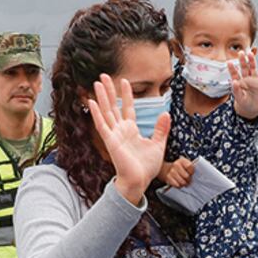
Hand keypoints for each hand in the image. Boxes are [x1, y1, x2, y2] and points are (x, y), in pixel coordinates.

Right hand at [87, 74, 169, 204]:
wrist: (139, 181)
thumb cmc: (146, 167)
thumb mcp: (158, 144)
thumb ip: (161, 129)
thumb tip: (166, 113)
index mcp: (131, 130)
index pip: (128, 108)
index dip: (126, 94)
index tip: (125, 81)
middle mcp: (121, 130)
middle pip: (113, 106)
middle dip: (109, 90)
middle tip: (104, 75)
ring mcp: (114, 134)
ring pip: (106, 111)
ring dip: (101, 96)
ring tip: (97, 82)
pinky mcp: (110, 141)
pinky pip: (102, 124)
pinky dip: (96, 113)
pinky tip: (92, 101)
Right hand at [160, 157, 194, 187]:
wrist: (165, 169)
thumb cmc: (178, 168)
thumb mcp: (184, 164)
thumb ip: (190, 167)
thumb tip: (197, 174)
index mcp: (182, 160)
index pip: (190, 166)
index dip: (192, 172)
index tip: (191, 173)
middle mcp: (176, 165)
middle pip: (186, 176)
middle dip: (189, 180)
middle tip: (189, 180)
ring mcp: (171, 172)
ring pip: (182, 182)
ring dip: (184, 184)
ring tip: (184, 182)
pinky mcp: (168, 178)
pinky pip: (177, 185)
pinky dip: (179, 186)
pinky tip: (179, 183)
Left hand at [230, 50, 257, 119]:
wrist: (253, 109)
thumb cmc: (244, 102)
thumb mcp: (239, 97)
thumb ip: (236, 90)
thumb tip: (234, 81)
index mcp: (239, 82)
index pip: (235, 73)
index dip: (232, 68)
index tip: (228, 62)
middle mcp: (246, 79)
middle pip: (244, 68)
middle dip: (242, 60)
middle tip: (240, 52)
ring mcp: (254, 80)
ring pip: (253, 68)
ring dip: (252, 61)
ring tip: (250, 54)